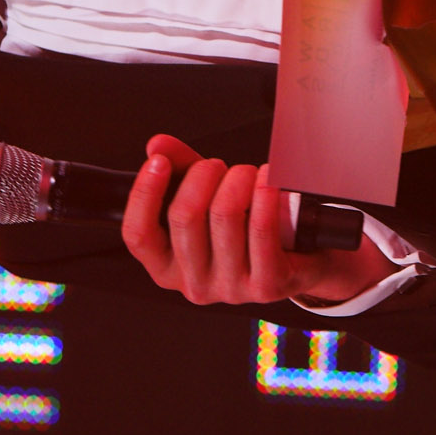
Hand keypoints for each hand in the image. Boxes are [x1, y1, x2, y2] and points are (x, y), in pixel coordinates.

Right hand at [122, 134, 394, 305]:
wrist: (297, 258)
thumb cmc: (243, 228)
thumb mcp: (204, 197)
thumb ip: (178, 169)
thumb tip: (157, 145)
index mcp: (166, 267)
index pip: (138, 235)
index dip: (144, 194)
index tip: (158, 162)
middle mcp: (193, 285)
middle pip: (184, 216)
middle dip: (201, 175)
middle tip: (216, 165)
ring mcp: (229, 289)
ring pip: (224, 215)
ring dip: (237, 179)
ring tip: (247, 173)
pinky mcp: (265, 285)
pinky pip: (261, 228)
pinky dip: (264, 194)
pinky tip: (267, 179)